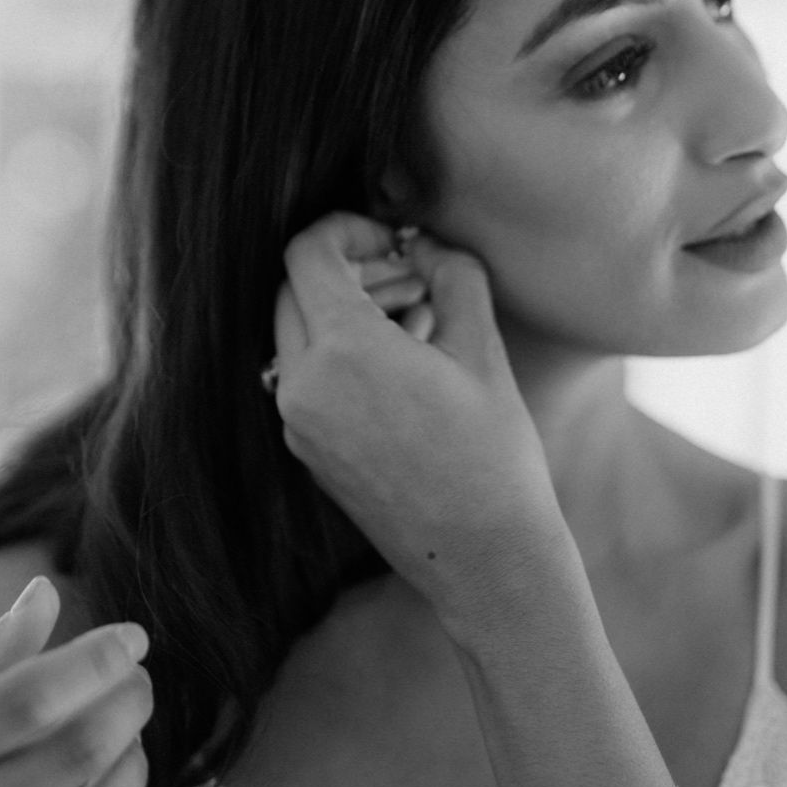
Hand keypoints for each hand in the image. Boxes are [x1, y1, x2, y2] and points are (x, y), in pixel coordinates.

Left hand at [268, 212, 566, 613]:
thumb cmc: (493, 453)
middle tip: (411, 280)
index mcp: (341, 351)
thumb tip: (421, 243)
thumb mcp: (482, 348)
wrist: (482, 556)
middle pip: (293, 289)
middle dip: (348, 270)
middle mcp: (301, 385)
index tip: (393, 240)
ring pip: (294, 332)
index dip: (348, 229)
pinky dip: (338, 354)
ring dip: (343, 311)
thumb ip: (451, 274)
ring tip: (416, 324)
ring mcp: (294, 421)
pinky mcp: (302, 449)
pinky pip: (303, 377)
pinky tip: (400, 369)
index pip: (307, 253)